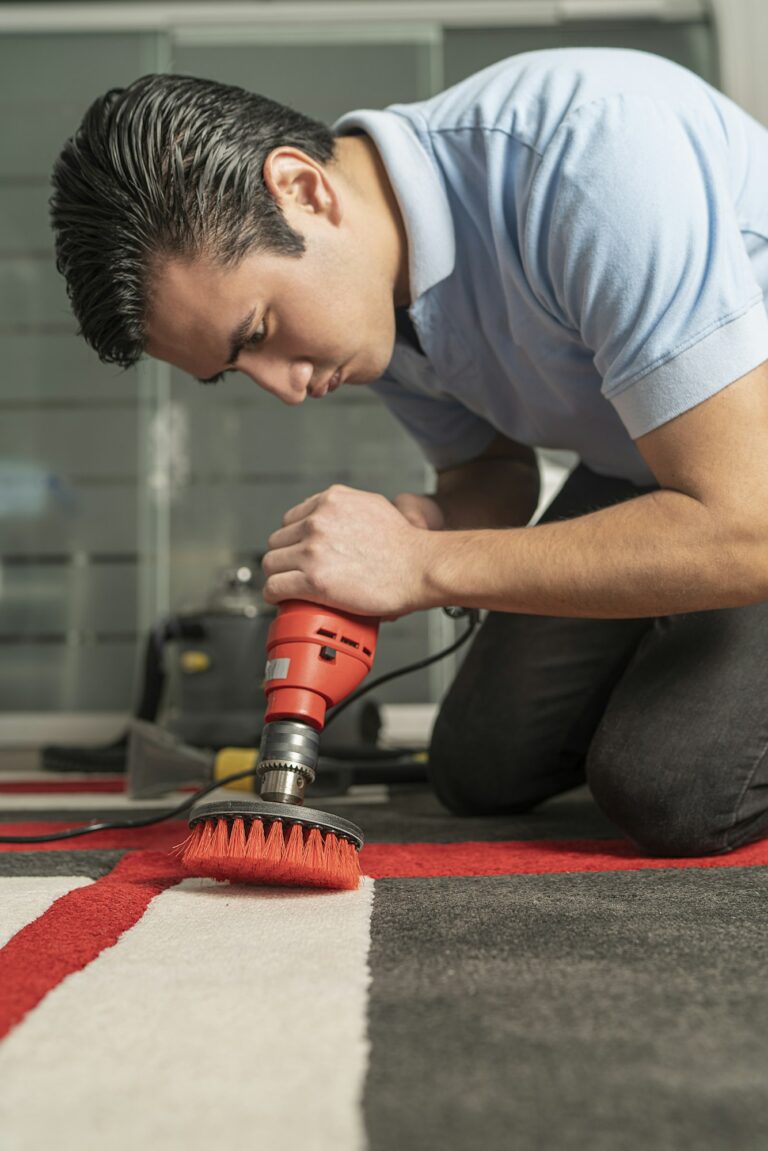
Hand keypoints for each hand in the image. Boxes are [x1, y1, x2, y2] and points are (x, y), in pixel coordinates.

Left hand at [262, 484, 437, 615]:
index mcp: (330, 501)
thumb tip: (336, 518)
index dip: (293, 539)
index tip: (297, 552)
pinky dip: (273, 595)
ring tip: (287, 587)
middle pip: (277, 541)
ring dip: (278, 577)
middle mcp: (318, 521)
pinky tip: (280, 599)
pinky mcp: (314, 579)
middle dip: (285, 558)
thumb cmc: (404, 545)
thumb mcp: (373, 506)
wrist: (419, 568)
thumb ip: (348, 508)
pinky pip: (275, 587)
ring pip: (272, 564)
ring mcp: (313, 550)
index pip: (290, 519)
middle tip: (294, 572)